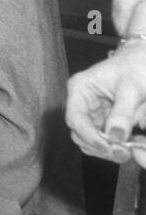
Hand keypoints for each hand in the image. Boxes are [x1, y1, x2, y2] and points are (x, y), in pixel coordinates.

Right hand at [66, 45, 145, 166]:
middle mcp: (81, 103)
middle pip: (80, 134)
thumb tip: (115, 137)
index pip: (75, 118)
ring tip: (131, 149)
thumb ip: (123, 112)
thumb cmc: (136, 67)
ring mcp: (92, 113)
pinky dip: (117, 146)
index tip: (109, 147)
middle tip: (124, 153)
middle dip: (100, 146)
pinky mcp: (105, 121)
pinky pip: (106, 140)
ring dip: (109, 150)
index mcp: (80, 89)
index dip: (89, 135)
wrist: (144, 61)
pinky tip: (133, 144)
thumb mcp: (132, 88)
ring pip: (91, 141)